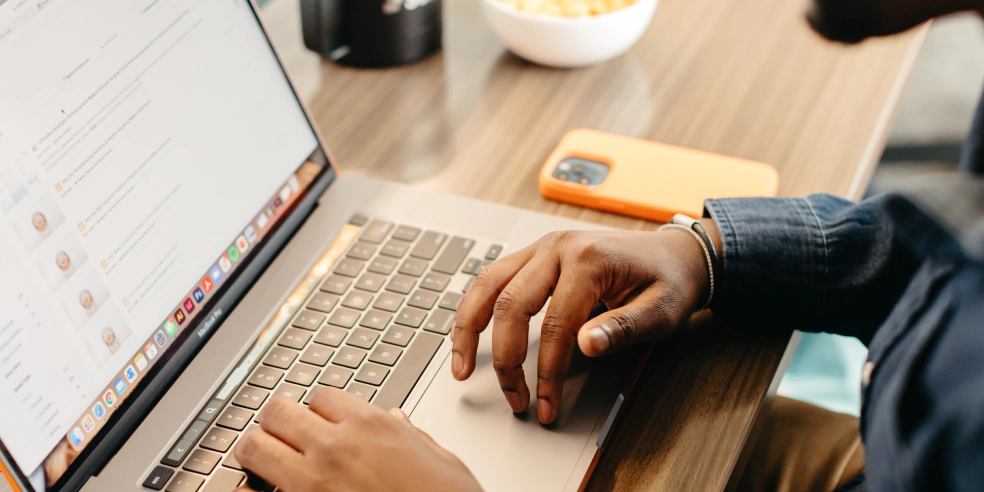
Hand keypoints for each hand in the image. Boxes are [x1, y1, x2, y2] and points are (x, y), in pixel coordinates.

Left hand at [233, 390, 481, 491]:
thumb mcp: (441, 461)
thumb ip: (411, 438)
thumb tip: (397, 424)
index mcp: (371, 426)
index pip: (320, 397)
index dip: (318, 409)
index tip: (320, 420)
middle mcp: (335, 447)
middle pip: (277, 411)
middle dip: (276, 421)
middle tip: (280, 432)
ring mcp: (311, 482)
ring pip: (254, 447)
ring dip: (255, 450)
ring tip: (261, 458)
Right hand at [451, 224, 717, 423]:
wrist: (675, 253)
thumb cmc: (668, 282)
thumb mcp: (661, 311)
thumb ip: (623, 328)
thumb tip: (585, 345)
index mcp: (588, 259)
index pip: (555, 324)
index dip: (547, 371)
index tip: (546, 405)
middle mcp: (557, 248)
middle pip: (511, 304)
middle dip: (505, 358)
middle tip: (512, 397)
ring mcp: (541, 248)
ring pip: (487, 285)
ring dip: (468, 328)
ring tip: (460, 367)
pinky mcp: (533, 255)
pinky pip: (491, 279)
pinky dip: (473, 308)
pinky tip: (466, 334)